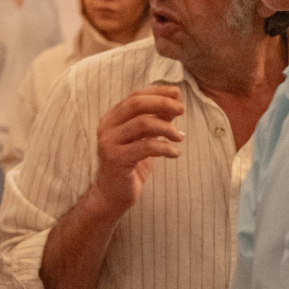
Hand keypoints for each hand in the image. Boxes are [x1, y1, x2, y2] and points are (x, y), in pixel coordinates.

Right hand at [91, 86, 184, 215]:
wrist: (112, 195)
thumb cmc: (130, 165)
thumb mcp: (143, 139)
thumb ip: (155, 121)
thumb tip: (175, 105)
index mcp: (111, 118)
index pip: (135, 96)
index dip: (157, 92)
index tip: (178, 93)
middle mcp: (106, 127)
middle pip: (136, 105)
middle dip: (162, 103)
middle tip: (182, 109)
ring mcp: (109, 143)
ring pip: (142, 124)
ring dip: (166, 128)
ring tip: (180, 137)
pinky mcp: (116, 159)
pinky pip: (146, 147)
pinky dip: (165, 148)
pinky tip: (175, 153)